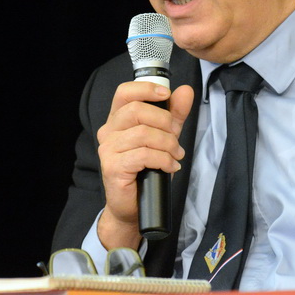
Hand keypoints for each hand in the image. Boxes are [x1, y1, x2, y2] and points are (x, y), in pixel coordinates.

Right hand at [95, 81, 193, 248]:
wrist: (136, 206)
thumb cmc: (148, 170)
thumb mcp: (166, 136)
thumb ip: (175, 113)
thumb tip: (186, 91)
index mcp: (117, 119)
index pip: (124, 92)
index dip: (146, 88)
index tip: (166, 95)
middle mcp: (108, 131)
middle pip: (137, 110)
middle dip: (165, 122)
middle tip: (176, 138)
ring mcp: (108, 149)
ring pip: (143, 133)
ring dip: (168, 144)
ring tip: (176, 155)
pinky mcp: (112, 167)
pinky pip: (144, 155)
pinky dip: (164, 159)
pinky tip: (171, 166)